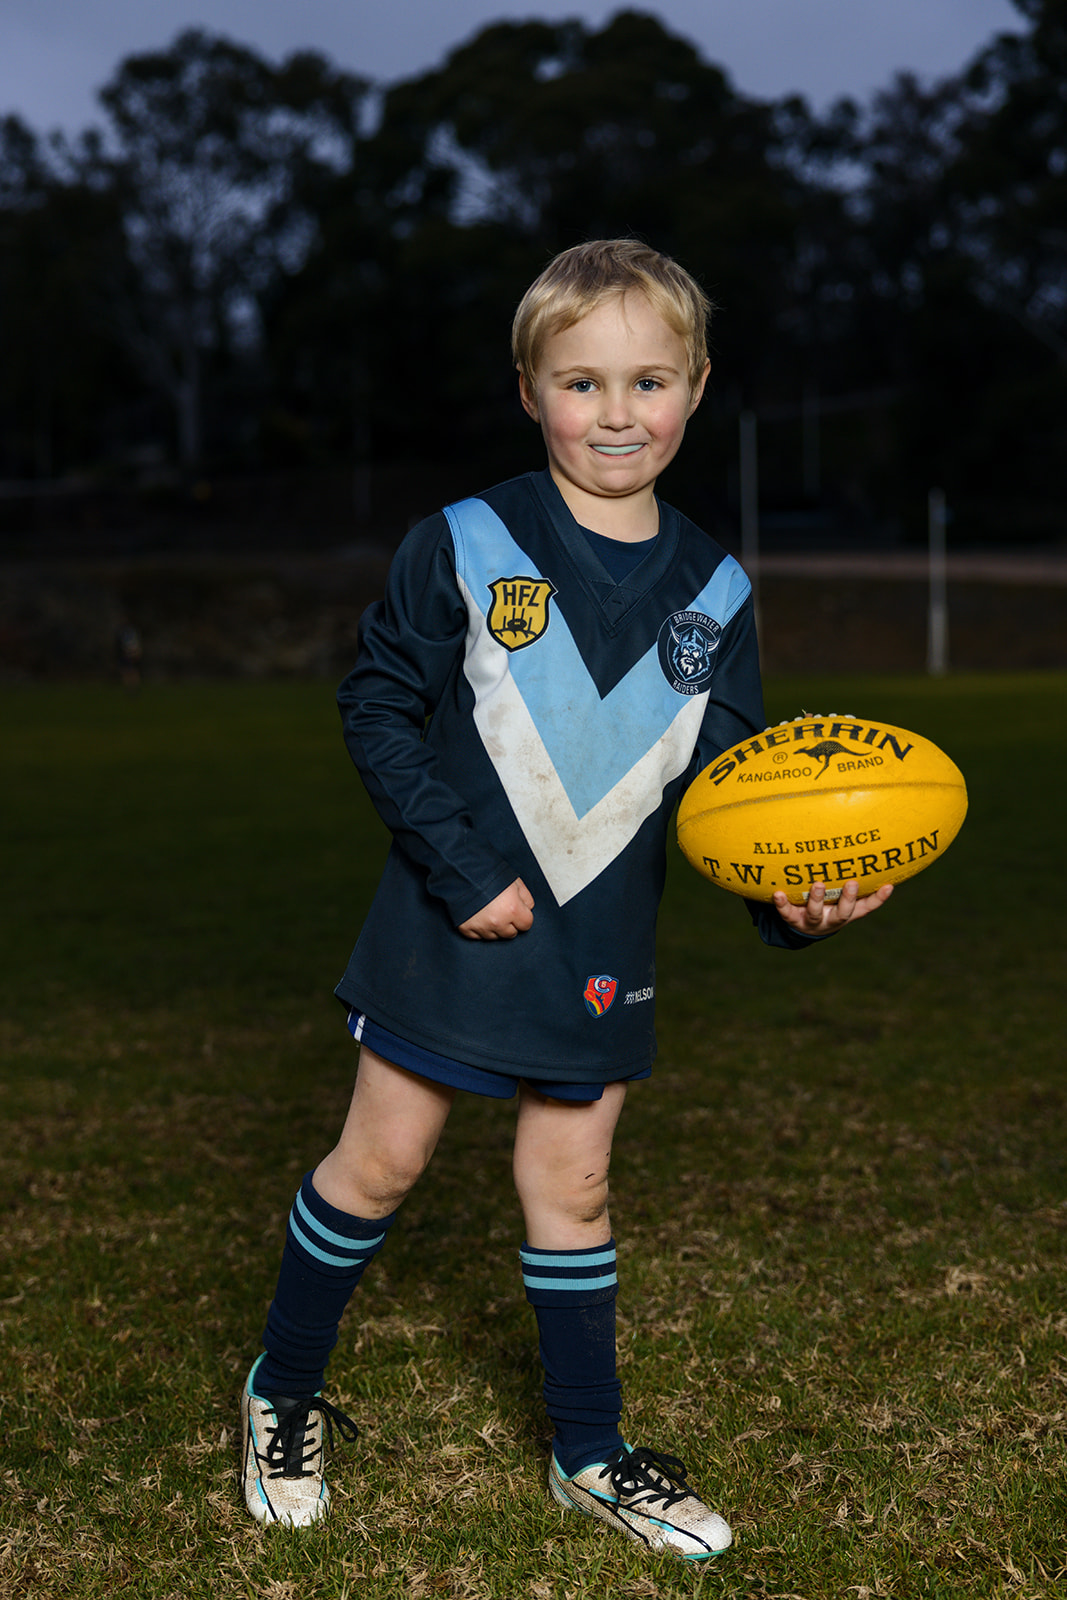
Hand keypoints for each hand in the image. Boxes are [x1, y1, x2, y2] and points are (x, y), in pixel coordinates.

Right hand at [458, 878, 534, 940]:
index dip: (523, 917)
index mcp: (512, 910)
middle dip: (509, 924)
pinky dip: (479, 928)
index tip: (518, 912)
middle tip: (502, 910)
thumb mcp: (514, 881)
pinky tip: (478, 916)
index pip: (526, 925)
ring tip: (488, 911)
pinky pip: (478, 936)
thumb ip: (525, 897)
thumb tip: (528, 908)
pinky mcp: (467, 929)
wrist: (461, 872)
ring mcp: (481, 927)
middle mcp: (498, 922)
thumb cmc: (487, 873)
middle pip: (511, 934)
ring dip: (494, 927)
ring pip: (495, 937)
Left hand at [773, 879, 893, 935]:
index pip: (867, 907)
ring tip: (818, 884)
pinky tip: (778, 893)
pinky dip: (782, 904)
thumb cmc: (827, 904)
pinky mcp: (793, 920)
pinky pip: (787, 913)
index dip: (879, 898)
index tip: (889, 885)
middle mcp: (832, 918)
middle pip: (843, 912)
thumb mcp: (840, 896)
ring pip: (816, 913)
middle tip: (852, 883)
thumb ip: (851, 879)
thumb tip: (866, 845)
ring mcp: (813, 921)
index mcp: (847, 913)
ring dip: (817, 899)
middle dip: (848, 898)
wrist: (804, 927)